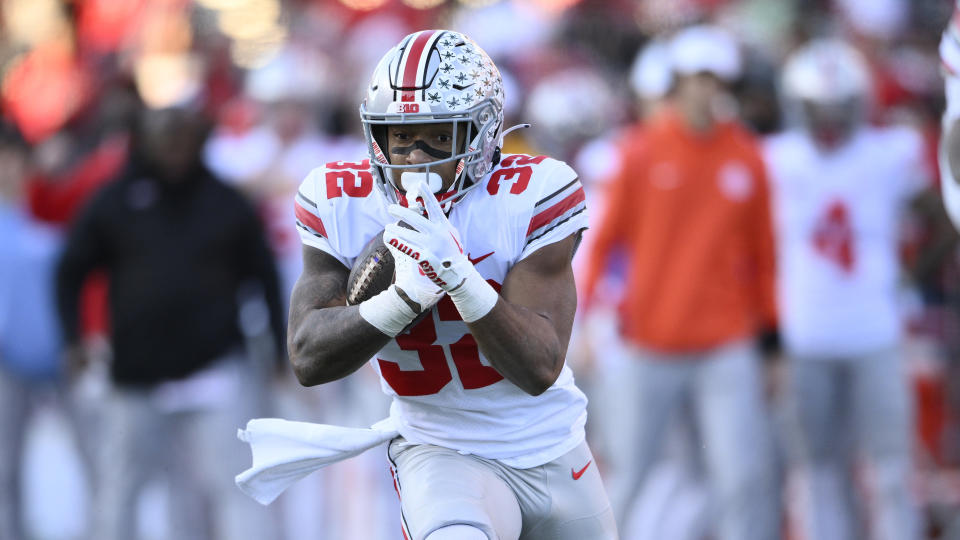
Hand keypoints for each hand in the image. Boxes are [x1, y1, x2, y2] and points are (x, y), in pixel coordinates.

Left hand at [384, 181, 497, 322]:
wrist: (458, 274)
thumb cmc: (453, 253)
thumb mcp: (451, 235)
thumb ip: (441, 224)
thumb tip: (431, 211)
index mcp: (444, 226)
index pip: (434, 207)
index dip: (427, 194)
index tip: (419, 184)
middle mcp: (437, 233)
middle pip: (415, 219)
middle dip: (401, 212)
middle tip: (391, 208)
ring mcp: (431, 245)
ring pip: (408, 234)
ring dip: (395, 230)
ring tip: (387, 228)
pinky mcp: (425, 257)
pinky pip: (407, 248)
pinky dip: (397, 242)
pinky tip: (389, 238)